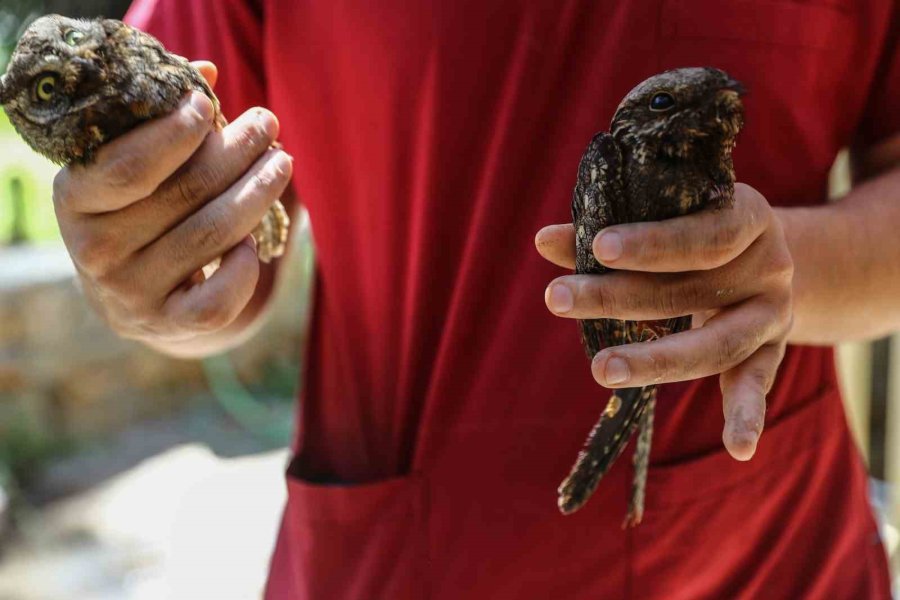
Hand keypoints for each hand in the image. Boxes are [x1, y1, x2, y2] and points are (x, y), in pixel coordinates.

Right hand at [53, 62, 292, 344]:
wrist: (130, 294)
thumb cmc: (138, 208)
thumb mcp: (132, 164)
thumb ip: (163, 120)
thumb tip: (207, 71)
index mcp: (75, 199)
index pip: (128, 167)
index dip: (173, 134)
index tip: (210, 105)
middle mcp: (96, 251)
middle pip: (185, 194)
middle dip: (236, 152)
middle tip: (268, 123)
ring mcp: (131, 293)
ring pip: (213, 237)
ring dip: (258, 193)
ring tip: (282, 162)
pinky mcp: (168, 324)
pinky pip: (219, 300)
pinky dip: (245, 270)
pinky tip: (255, 242)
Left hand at [535, 183, 793, 460]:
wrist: (763, 251)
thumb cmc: (696, 227)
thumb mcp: (667, 218)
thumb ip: (611, 231)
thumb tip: (545, 241)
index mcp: (747, 216)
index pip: (702, 233)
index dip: (652, 243)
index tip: (597, 247)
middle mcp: (768, 266)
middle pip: (693, 291)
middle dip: (619, 297)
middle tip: (557, 298)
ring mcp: (772, 313)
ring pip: (716, 345)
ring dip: (654, 360)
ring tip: (600, 368)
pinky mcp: (770, 351)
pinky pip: (757, 385)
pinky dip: (748, 416)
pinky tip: (738, 450)